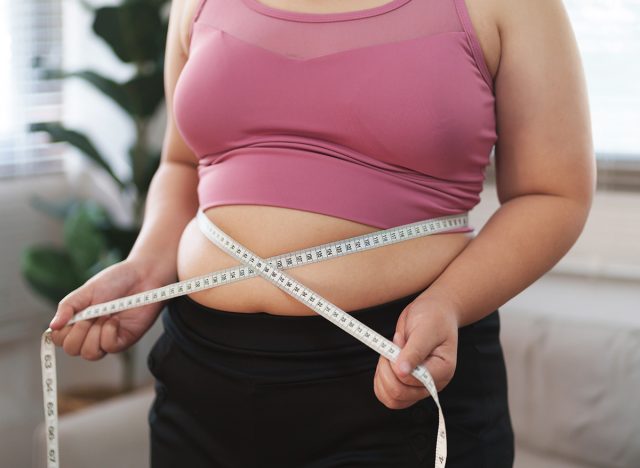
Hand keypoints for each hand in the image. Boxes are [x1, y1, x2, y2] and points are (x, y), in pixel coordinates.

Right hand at [49, 258, 172, 360]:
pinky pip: (109, 347)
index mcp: (79, 321)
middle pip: (73, 350)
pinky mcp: (125, 339)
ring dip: (93, 334)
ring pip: (90, 354)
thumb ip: (68, 307)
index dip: (62, 333)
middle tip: (89, 316)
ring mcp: (108, 337)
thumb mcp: (86, 291)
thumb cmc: (116, 280)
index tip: (73, 316)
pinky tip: (114, 320)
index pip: (60, 340)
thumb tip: (52, 326)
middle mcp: (92, 332)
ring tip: (104, 317)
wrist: (143, 276)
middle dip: (78, 333)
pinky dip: (108, 334)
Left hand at [373, 295, 458, 408]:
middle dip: (387, 369)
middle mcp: (431, 383)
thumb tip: (401, 372)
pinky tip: (386, 361)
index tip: (398, 341)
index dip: (396, 364)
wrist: (434, 311)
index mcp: (442, 371)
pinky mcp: (407, 383)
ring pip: (391, 399)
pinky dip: (380, 379)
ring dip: (382, 375)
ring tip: (390, 353)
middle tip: (391, 347)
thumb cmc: (434, 317)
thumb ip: (413, 351)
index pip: (411, 382)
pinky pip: (387, 394)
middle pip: (399, 394)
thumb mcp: (425, 329)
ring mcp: (419, 385)